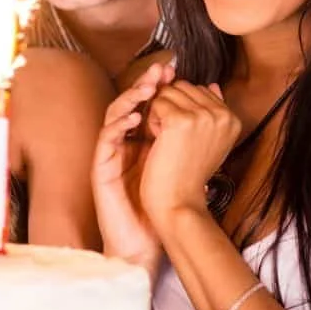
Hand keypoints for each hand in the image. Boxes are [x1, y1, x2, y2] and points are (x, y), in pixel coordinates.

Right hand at [92, 62, 171, 276]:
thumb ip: (190, 140)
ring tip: (148, 89)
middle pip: (129, 103)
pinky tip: (134, 116)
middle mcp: (123, 142)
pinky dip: (118, 123)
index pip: (146, 104)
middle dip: (145, 83)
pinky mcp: (101, 167)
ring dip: (130, 98)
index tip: (175, 68)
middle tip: (161, 70)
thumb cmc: (160, 207)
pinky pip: (106, 138)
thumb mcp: (181, 167)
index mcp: (140, 140)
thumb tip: (209, 112)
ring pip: (114, 114)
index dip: (158, 85)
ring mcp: (111, 154)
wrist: (144, 240)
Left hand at [139, 81, 241, 223]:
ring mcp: (203, 116)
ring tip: (168, 140)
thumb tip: (212, 84)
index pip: (198, 90)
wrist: (179, 202)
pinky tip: (160, 141)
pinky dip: (152, 121)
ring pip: (168, 92)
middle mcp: (222, 114)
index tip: (183, 137)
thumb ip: (211, 111)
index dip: (182, 109)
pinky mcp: (180, 120)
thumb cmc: (188, 174)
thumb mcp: (209, 140)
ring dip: (160, 113)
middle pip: (182, 86)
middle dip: (170, 107)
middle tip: (173, 139)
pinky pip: (157, 101)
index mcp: (232, 118)